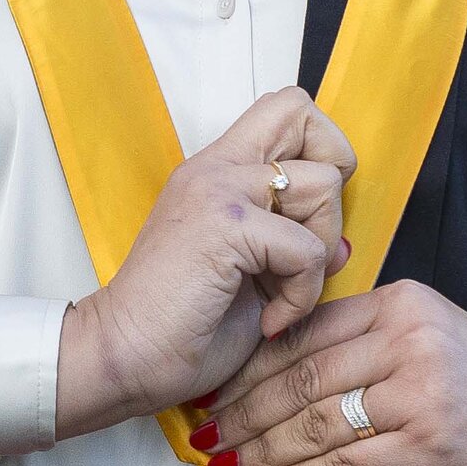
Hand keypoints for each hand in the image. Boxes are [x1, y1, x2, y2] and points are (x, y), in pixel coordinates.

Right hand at [54, 89, 351, 438]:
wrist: (125, 356)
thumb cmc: (180, 325)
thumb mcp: (248, 273)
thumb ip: (290, 245)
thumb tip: (341, 245)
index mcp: (216, 172)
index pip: (285, 112)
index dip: (319, 152)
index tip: (305, 216)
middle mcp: (216, 169)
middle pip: (300, 110)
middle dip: (332, 171)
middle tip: (307, 232)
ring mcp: (218, 191)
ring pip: (322, 186)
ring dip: (320, 249)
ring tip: (283, 289)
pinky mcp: (225, 226)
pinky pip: (307, 250)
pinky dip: (301, 295)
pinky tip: (269, 319)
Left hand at [192, 279, 466, 465]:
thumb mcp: (423, 331)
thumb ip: (359, 335)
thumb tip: (273, 357)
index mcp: (397, 302)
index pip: (303, 332)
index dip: (248, 364)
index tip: (213, 385)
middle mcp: (406, 341)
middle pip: (300, 378)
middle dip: (243, 411)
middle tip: (204, 432)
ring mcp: (418, 395)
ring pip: (315, 424)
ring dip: (261, 451)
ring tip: (225, 465)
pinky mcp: (427, 447)